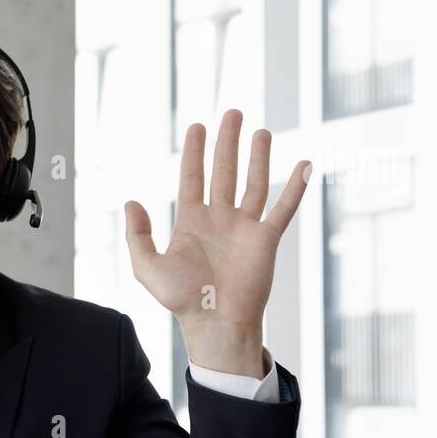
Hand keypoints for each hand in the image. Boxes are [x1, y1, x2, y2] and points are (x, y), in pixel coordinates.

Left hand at [123, 109, 310, 376]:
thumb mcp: (147, 268)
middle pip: (223, 172)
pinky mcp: (266, 240)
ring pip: (253, 184)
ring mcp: (244, 228)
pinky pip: (283, 208)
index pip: (192, 177)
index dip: (193, 152)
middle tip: (232, 113)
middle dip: (226, 143)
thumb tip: (132, 202)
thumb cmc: (182, 301)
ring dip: (258, 157)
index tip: (196, 126)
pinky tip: (304, 164)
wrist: (216, 324)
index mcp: (191, 222)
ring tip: (261, 131)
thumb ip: (138, 235)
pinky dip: (295, 187)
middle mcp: (219, 220)